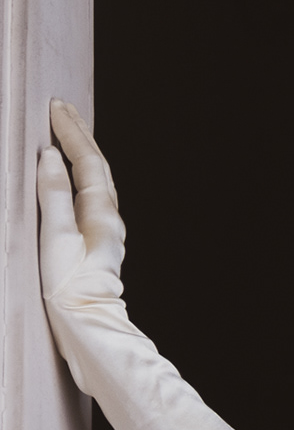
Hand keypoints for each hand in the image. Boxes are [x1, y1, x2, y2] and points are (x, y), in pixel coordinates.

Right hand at [38, 98, 126, 310]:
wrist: (87, 323)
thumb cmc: (68, 285)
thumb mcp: (55, 237)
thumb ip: (53, 195)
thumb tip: (49, 156)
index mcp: (101, 213)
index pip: (86, 161)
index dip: (70, 132)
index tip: (55, 106)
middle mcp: (109, 217)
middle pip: (97, 165)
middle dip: (79, 134)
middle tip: (63, 107)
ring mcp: (106, 229)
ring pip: (97, 179)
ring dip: (82, 151)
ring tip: (70, 130)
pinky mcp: (98, 240)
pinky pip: (91, 194)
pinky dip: (81, 173)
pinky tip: (74, 175)